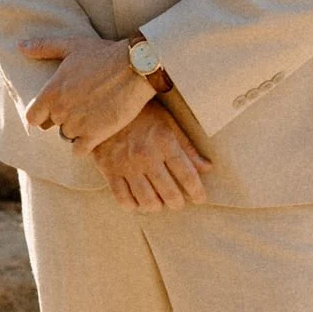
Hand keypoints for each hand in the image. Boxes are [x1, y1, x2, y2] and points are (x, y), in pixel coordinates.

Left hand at [21, 34, 151, 151]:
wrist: (135, 67)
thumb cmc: (103, 53)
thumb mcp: (71, 45)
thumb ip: (43, 47)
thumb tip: (21, 46)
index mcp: (51, 91)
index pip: (32, 117)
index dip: (41, 114)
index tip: (52, 110)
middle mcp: (60, 111)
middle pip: (52, 126)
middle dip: (61, 119)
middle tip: (78, 108)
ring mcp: (77, 125)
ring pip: (67, 137)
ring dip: (75, 131)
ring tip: (90, 117)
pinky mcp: (95, 135)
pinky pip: (79, 150)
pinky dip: (85, 145)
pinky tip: (95, 132)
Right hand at [91, 100, 211, 209]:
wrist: (105, 105)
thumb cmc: (142, 113)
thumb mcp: (168, 123)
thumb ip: (187, 147)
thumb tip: (206, 168)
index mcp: (164, 142)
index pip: (187, 174)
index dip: (197, 191)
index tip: (200, 198)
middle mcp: (147, 156)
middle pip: (169, 192)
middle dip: (177, 203)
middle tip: (178, 203)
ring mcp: (127, 165)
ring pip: (146, 200)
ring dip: (156, 206)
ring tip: (158, 203)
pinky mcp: (109, 170)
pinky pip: (122, 198)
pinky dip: (132, 205)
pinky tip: (137, 202)